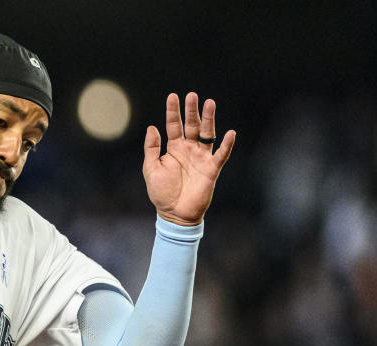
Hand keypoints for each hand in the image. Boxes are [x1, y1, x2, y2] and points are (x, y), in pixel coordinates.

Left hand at [142, 93, 235, 225]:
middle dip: (192, 111)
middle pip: (193, 126)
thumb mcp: (151, 169)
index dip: (173, 111)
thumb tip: (152, 128)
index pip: (174, 125)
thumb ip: (151, 149)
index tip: (172, 96)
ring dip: (209, 120)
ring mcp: (201, 158)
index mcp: (174, 149)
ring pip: (207, 134)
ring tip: (210, 103)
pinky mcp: (211, 169)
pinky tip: (231, 133)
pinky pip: (221, 155)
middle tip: (192, 95)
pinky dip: (226, 145)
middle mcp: (189, 150)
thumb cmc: (161, 193)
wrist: (174, 214)